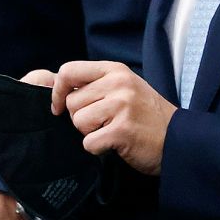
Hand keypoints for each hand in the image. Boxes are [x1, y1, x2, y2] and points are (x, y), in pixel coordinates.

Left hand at [34, 60, 174, 175]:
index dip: (57, 91)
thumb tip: (40, 80)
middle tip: (106, 121)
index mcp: (115, 70)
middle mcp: (119, 84)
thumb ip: (84, 84)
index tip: (59, 106)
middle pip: (71, 103)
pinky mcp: (122, 130)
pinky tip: (116, 143)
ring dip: (91, 133)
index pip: (69, 71)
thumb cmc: (146, 115)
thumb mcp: (120, 89)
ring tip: (113, 130)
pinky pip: (89, 142)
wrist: (178, 139)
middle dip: (81, 118)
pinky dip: (99, 148)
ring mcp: (122, 106)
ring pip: (78, 122)